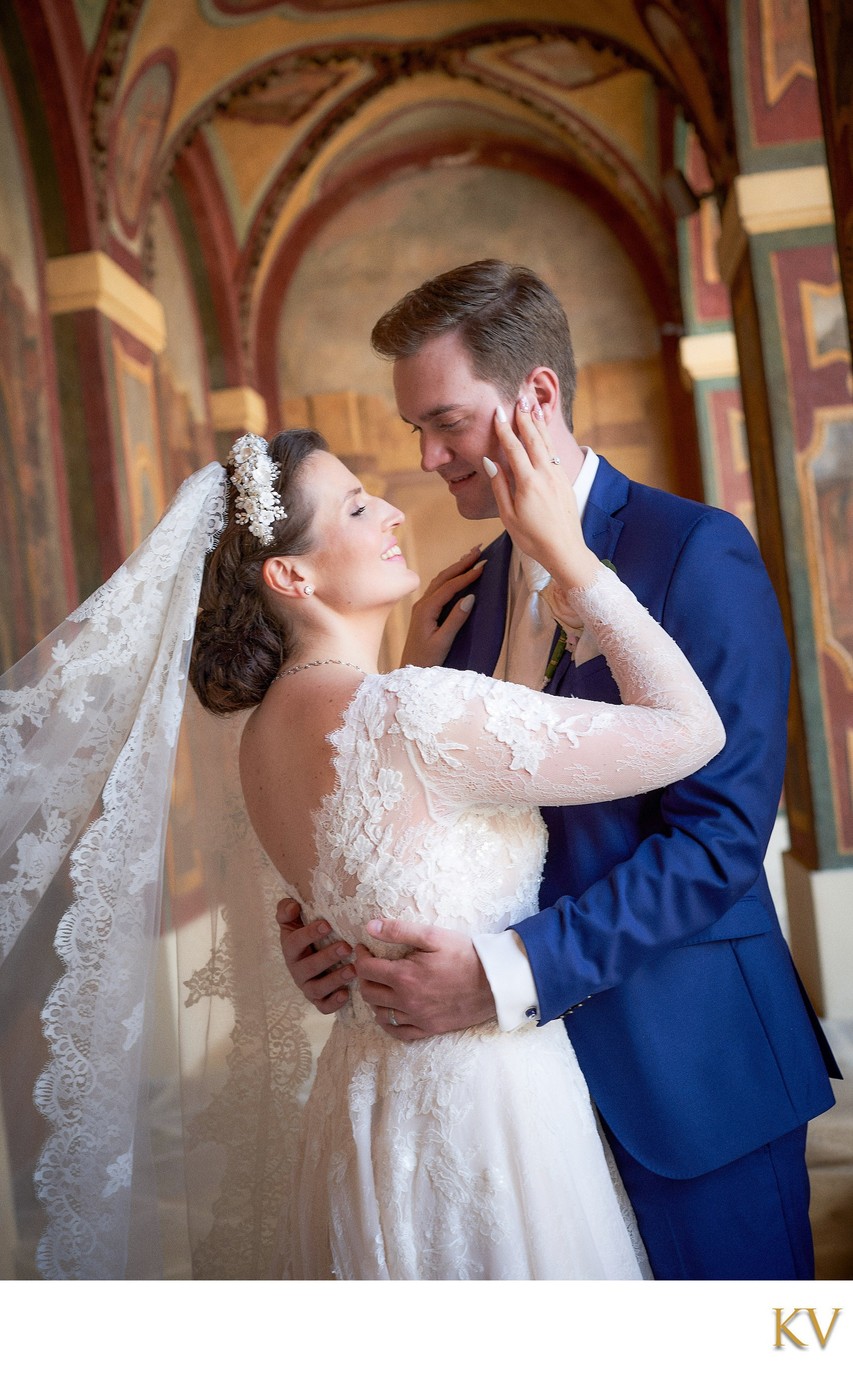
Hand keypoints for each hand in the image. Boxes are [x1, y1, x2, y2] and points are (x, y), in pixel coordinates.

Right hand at [276, 898, 355, 1014]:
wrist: (317, 955)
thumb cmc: (308, 934)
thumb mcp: (295, 920)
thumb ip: (287, 910)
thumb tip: (292, 906)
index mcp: (291, 949)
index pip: (295, 942)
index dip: (309, 934)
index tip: (327, 924)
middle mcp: (297, 970)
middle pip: (308, 967)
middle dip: (327, 957)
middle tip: (346, 946)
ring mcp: (307, 986)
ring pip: (317, 988)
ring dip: (334, 979)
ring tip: (353, 969)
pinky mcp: (319, 1000)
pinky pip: (323, 1006)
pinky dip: (334, 1003)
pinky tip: (347, 993)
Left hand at [355, 918, 495, 1040]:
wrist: (495, 981)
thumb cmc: (466, 954)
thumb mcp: (433, 935)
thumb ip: (399, 930)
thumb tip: (369, 926)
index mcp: (404, 976)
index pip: (366, 970)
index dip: (360, 957)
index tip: (364, 948)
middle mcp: (406, 1001)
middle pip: (368, 992)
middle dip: (365, 976)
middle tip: (371, 964)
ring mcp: (417, 1018)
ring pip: (380, 1013)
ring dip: (374, 999)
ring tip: (381, 985)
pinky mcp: (429, 1029)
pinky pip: (398, 1032)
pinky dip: (388, 1023)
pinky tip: (389, 1012)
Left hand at [400, 546, 484, 666]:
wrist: (409, 670)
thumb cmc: (426, 660)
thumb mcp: (443, 642)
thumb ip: (456, 619)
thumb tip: (471, 597)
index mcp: (426, 610)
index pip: (449, 587)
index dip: (467, 575)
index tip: (483, 565)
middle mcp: (422, 604)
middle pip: (443, 578)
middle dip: (461, 563)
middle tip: (479, 550)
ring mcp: (422, 607)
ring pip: (440, 581)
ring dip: (455, 567)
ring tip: (471, 556)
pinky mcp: (424, 611)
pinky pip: (438, 588)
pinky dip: (450, 577)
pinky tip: (457, 574)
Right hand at [488, 402, 599, 590]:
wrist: (565, 550)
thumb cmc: (533, 538)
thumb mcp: (508, 516)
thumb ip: (500, 486)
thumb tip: (491, 462)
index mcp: (528, 483)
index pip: (514, 448)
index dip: (505, 429)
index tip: (498, 412)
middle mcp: (545, 475)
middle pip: (534, 439)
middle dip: (525, 417)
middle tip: (518, 398)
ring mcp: (558, 476)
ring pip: (547, 443)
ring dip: (538, 423)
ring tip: (533, 404)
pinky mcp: (564, 481)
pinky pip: (554, 453)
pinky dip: (548, 437)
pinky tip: (545, 429)